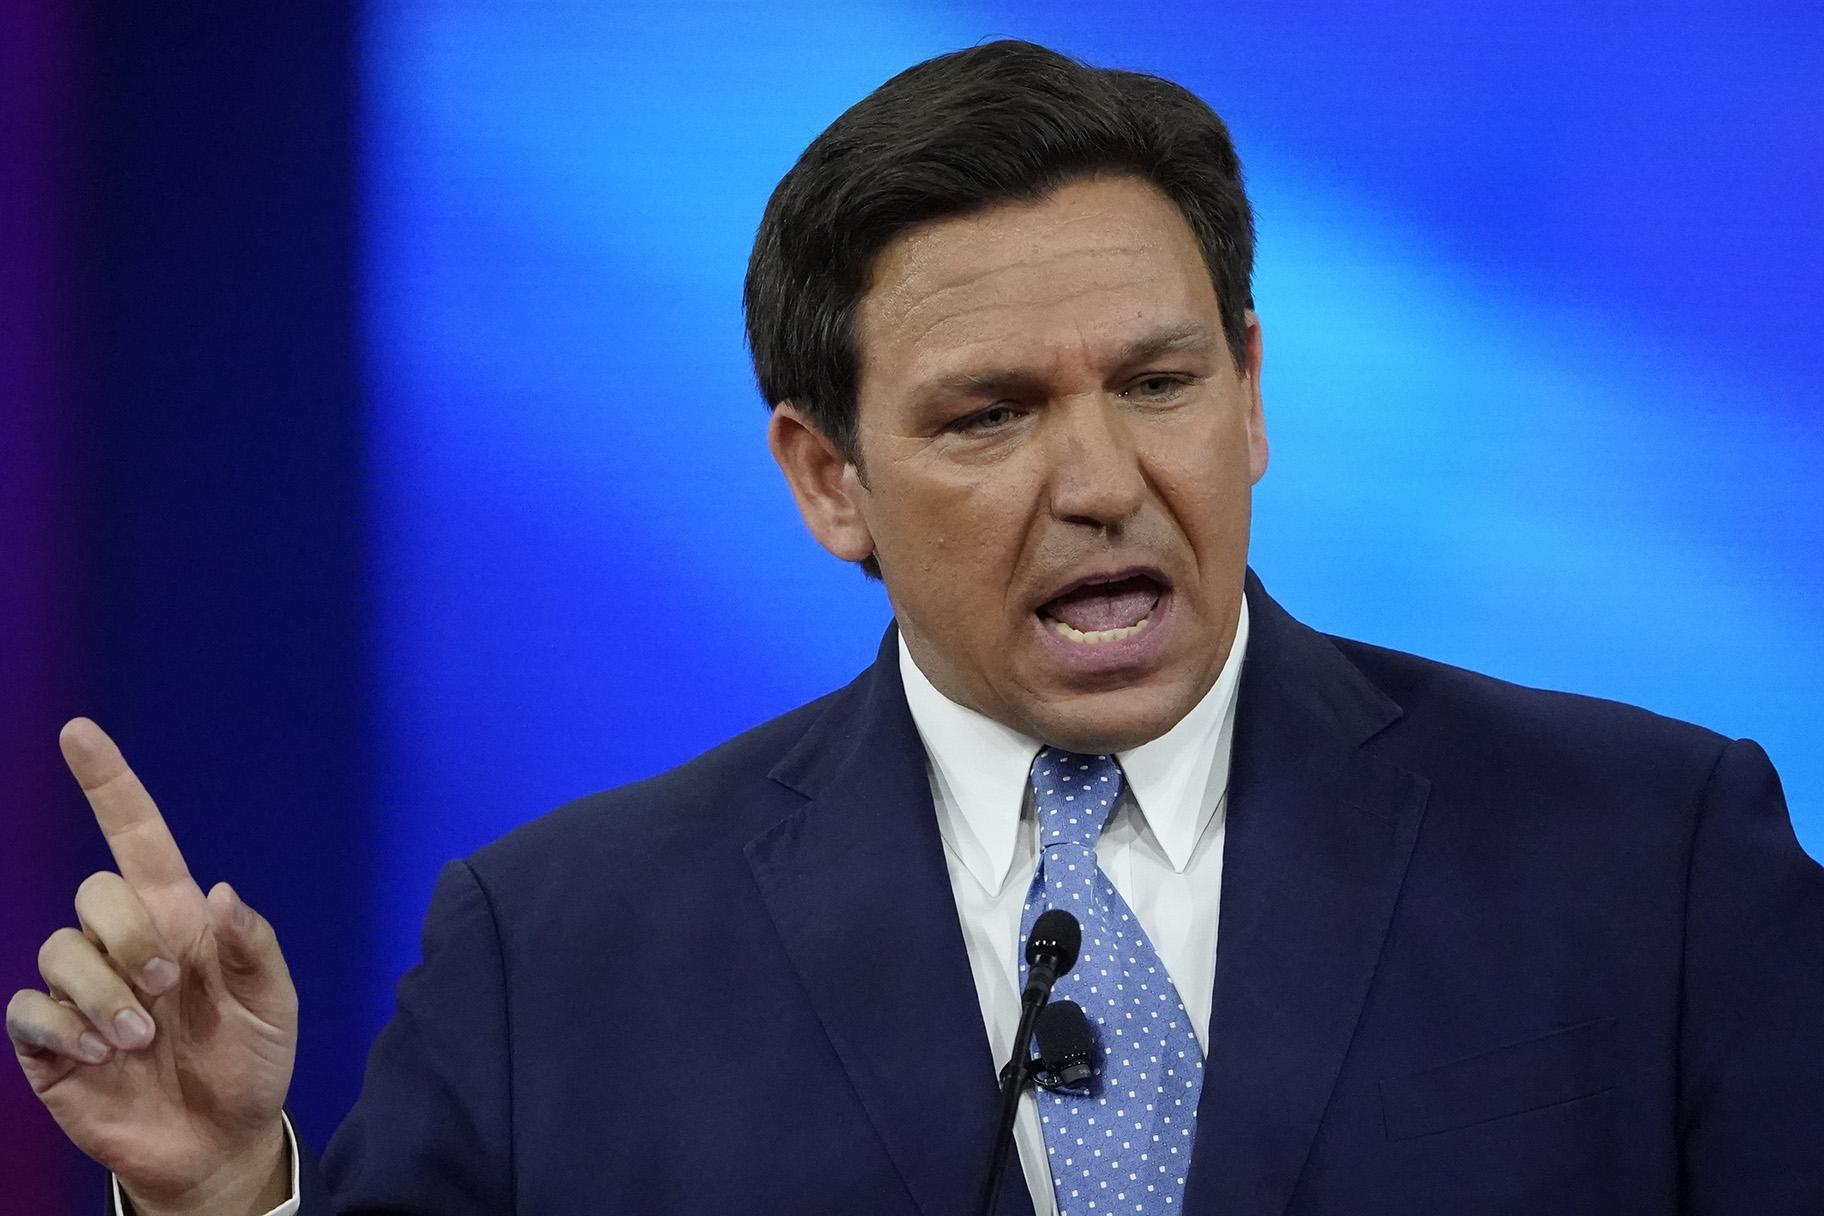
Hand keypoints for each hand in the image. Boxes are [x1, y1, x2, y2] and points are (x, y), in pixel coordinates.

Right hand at [7, 719, 296, 1214]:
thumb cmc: (250, 1063)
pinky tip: (102, 1058)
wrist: (219, 1142)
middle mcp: (124, 944)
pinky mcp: (49, 1041)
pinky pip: (27, 1009)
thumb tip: (218, 890)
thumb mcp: (274, 1004)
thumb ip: (254, 946)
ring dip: (103, 994)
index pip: (137, 837)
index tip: (79, 731)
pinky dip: (64, 1029)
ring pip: (59, 949)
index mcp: (179, 920)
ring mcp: (82, 990)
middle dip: (130, 936)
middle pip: (95, 892)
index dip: (109, 783)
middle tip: (168, 990)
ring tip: (139, 1040)